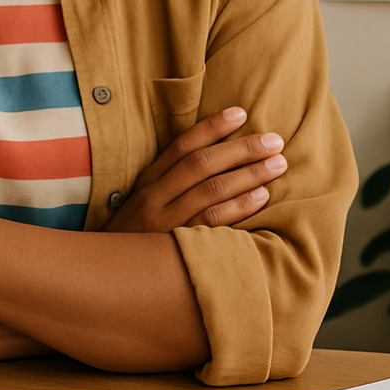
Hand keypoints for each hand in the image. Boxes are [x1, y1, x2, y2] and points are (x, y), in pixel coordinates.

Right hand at [102, 107, 285, 233]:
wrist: (111, 276)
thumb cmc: (137, 236)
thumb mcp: (145, 202)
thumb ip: (172, 181)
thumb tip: (216, 156)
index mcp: (148, 180)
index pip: (182, 145)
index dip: (212, 127)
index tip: (241, 113)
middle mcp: (155, 197)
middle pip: (201, 164)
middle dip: (241, 149)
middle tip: (274, 140)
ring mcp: (165, 222)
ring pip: (210, 190)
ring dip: (248, 174)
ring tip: (277, 164)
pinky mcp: (178, 247)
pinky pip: (213, 223)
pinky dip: (239, 207)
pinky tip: (262, 196)